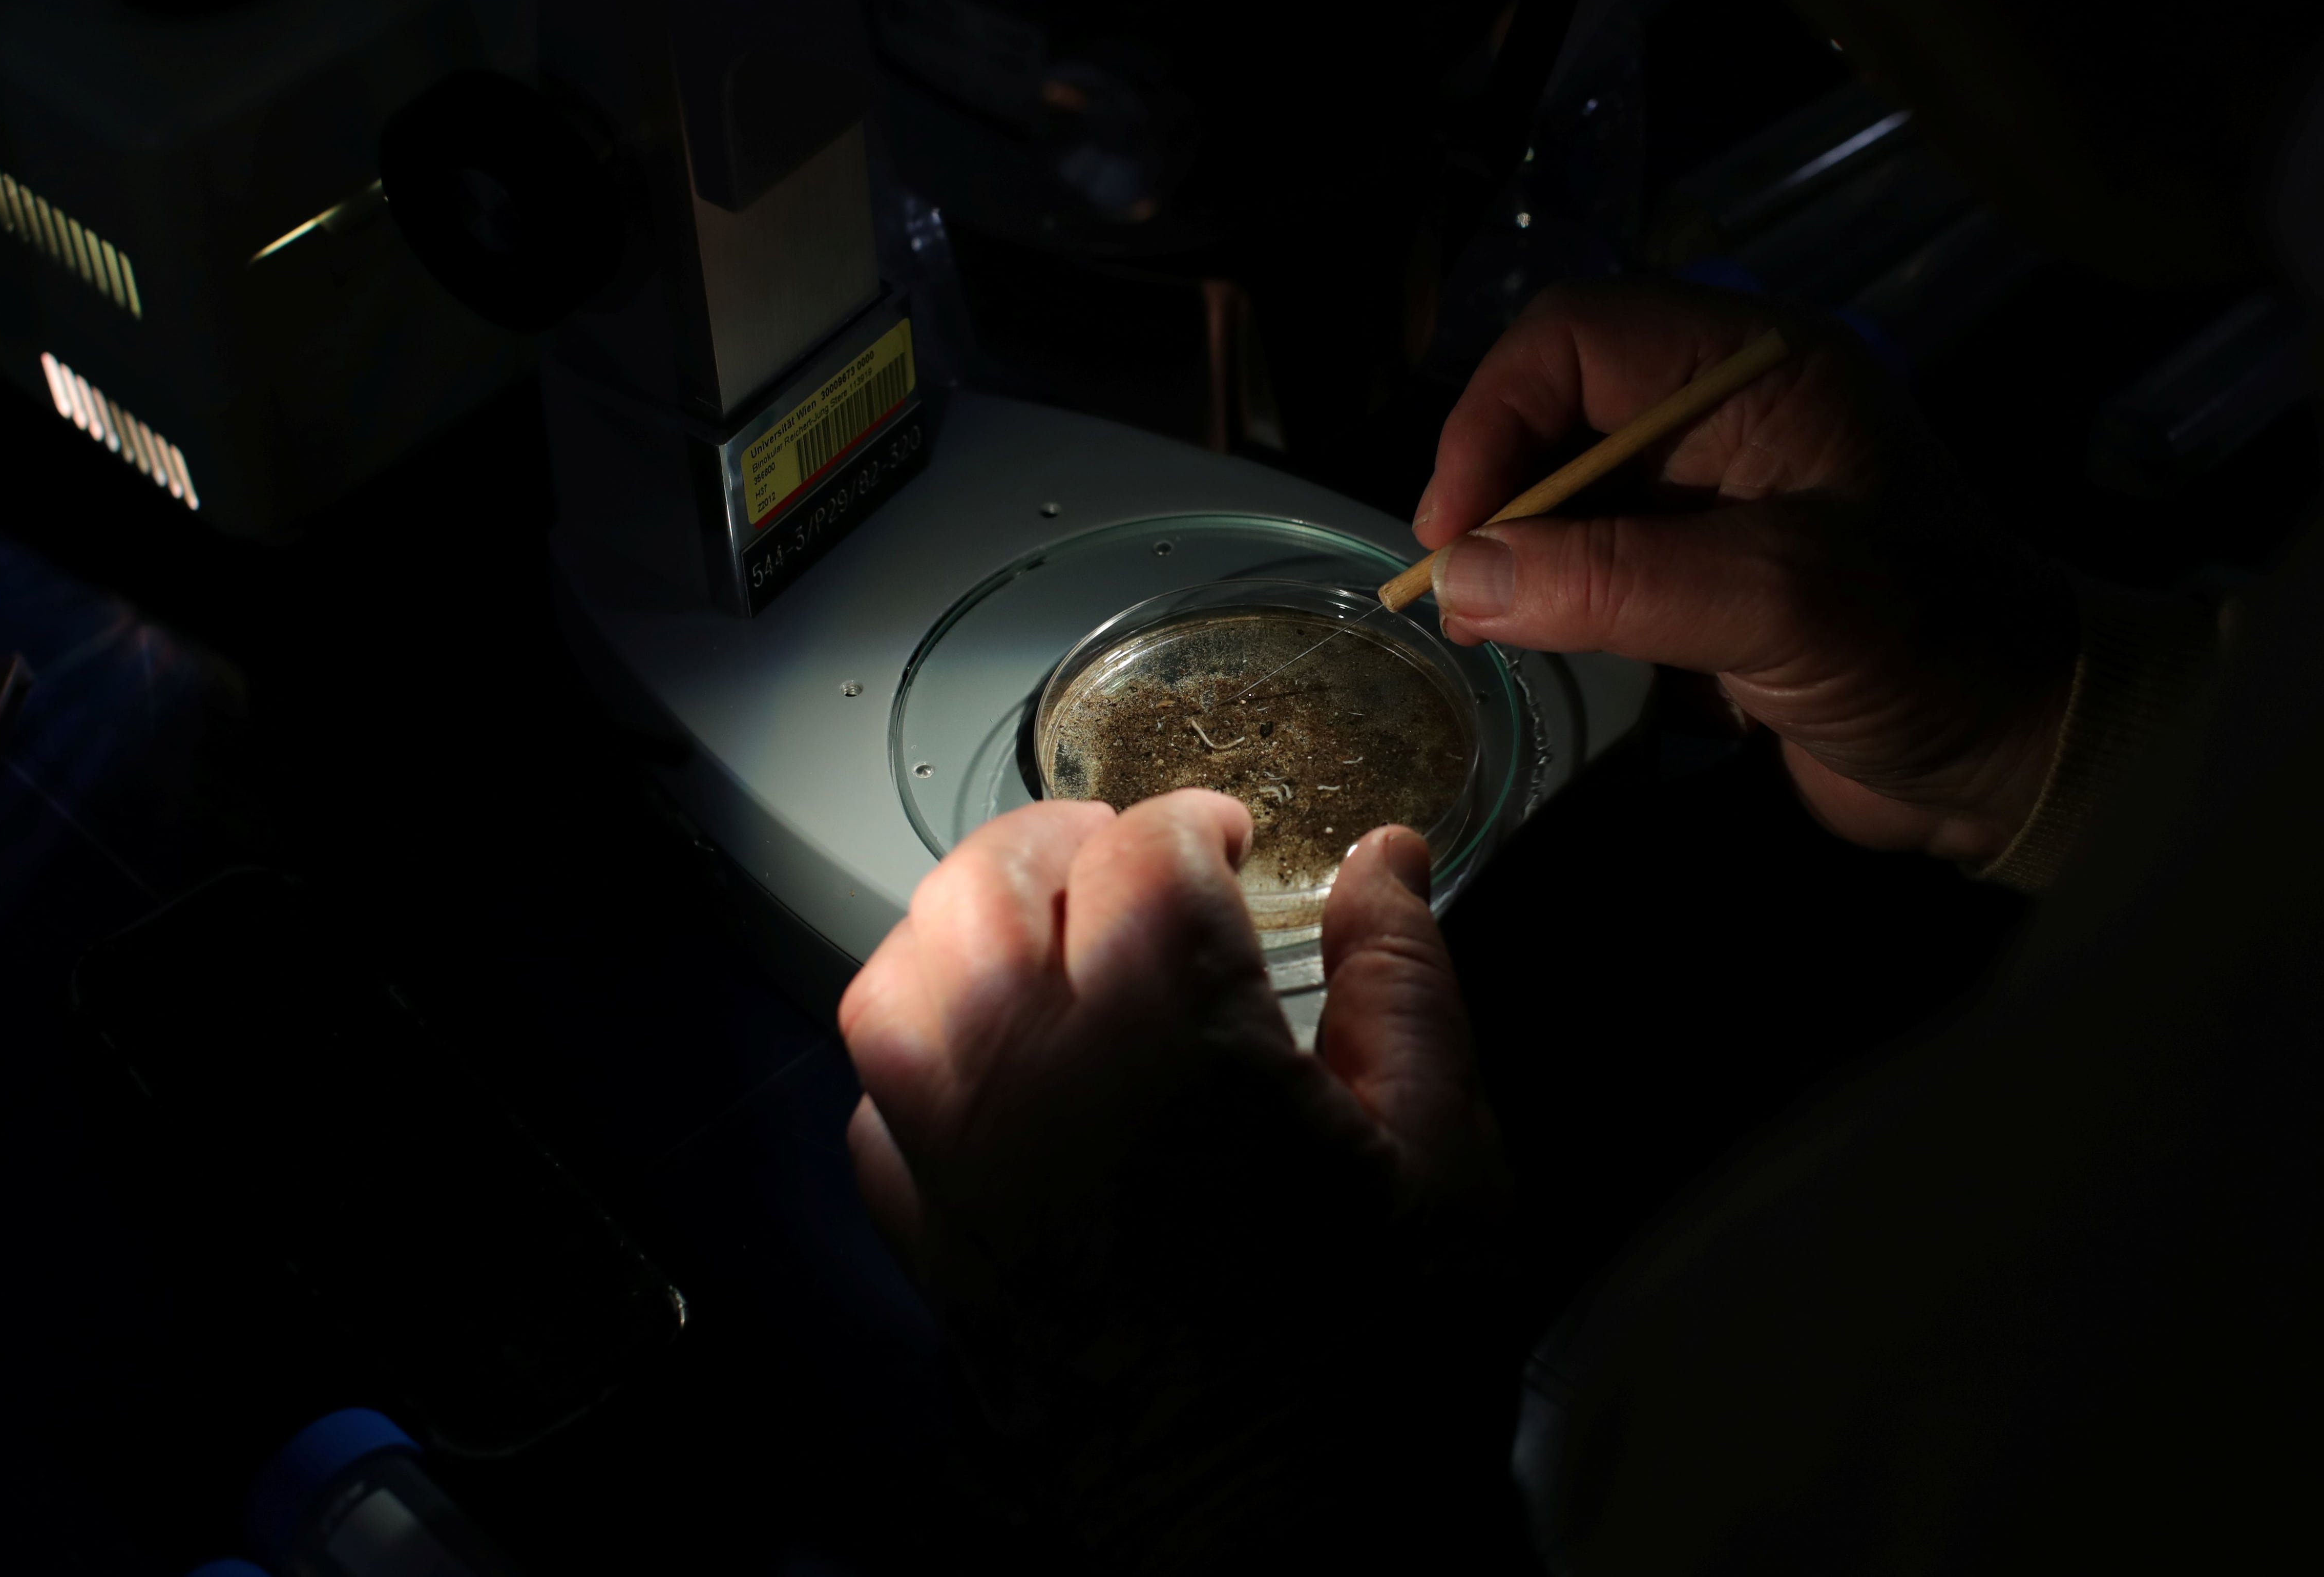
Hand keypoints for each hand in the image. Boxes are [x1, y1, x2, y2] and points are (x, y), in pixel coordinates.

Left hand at [838, 793, 1515, 1570]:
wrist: (1278, 1551)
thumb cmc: (1372, 1369)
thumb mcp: (1447, 1158)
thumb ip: (1407, 983)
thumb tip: (1384, 865)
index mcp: (1168, 1046)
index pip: (1138, 854)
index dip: (1189, 820)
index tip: (1233, 839)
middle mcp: (1037, 1089)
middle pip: (984, 884)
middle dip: (1061, 839)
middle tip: (1134, 859)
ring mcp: (967, 1172)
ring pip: (898, 982)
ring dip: (963, 925)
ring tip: (1044, 929)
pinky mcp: (938, 1252)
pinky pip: (877, 1113)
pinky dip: (918, 1057)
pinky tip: (991, 1062)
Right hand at [1417, 280, 2074, 862]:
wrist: (2019, 755)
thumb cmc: (1929, 650)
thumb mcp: (1778, 601)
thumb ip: (1618, 582)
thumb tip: (1461, 578)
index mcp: (1757, 367)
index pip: (1575, 338)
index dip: (1494, 417)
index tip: (1456, 529)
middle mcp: (1723, 415)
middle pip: (1552, 410)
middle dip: (1493, 491)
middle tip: (1458, 588)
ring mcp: (1709, 497)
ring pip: (1560, 493)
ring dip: (1514, 554)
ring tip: (1485, 626)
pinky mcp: (1698, 577)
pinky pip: (1588, 566)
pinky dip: (1548, 602)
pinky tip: (1534, 648)